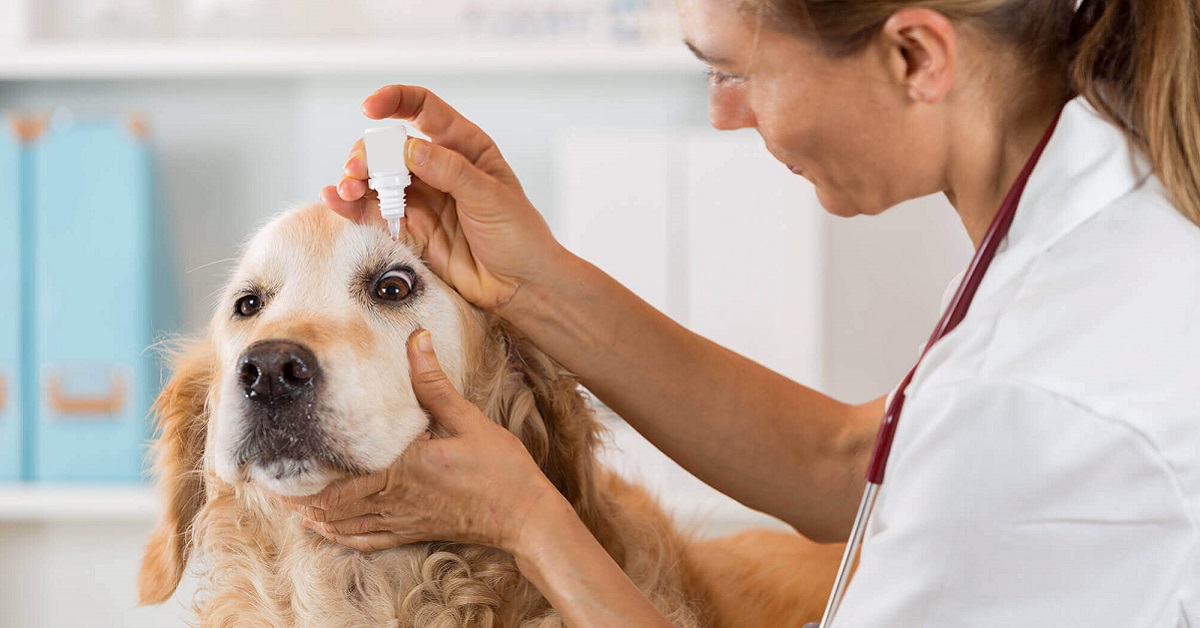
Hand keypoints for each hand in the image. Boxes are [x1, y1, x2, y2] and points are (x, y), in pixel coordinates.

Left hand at [282, 329, 560, 552]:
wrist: (524, 515)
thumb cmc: (500, 470)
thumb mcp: (467, 419)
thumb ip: (433, 382)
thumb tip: (416, 338)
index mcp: (401, 471)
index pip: (338, 482)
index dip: (302, 478)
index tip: (276, 463)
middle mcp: (394, 501)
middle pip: (329, 507)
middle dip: (295, 498)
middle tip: (267, 483)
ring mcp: (402, 522)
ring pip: (342, 526)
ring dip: (311, 516)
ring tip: (286, 503)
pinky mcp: (412, 532)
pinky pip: (365, 539)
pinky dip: (339, 535)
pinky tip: (326, 528)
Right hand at [323, 85, 567, 311]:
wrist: (521, 285)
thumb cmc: (519, 236)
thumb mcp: (491, 197)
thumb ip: (451, 171)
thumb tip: (409, 149)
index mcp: (464, 147)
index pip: (424, 110)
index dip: (395, 102)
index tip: (370, 108)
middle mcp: (438, 167)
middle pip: (390, 146)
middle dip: (369, 153)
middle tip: (359, 171)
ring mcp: (422, 198)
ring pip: (377, 178)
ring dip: (356, 180)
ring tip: (348, 189)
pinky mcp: (411, 229)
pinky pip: (374, 212)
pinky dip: (352, 206)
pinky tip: (335, 200)